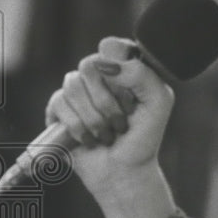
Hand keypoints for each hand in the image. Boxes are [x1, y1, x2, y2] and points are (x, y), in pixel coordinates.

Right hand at [44, 37, 174, 201]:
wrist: (124, 171)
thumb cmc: (143, 137)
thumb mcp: (158, 103)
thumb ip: (142, 76)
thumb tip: (107, 65)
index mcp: (124, 69)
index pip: (113, 47)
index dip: (116, 60)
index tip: (126, 87)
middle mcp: (99, 76)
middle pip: (89, 64)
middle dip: (106, 100)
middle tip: (120, 122)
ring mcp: (77, 92)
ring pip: (73, 84)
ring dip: (93, 117)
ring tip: (107, 135)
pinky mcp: (58, 109)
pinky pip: (59, 102)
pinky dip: (78, 125)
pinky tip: (90, 139)